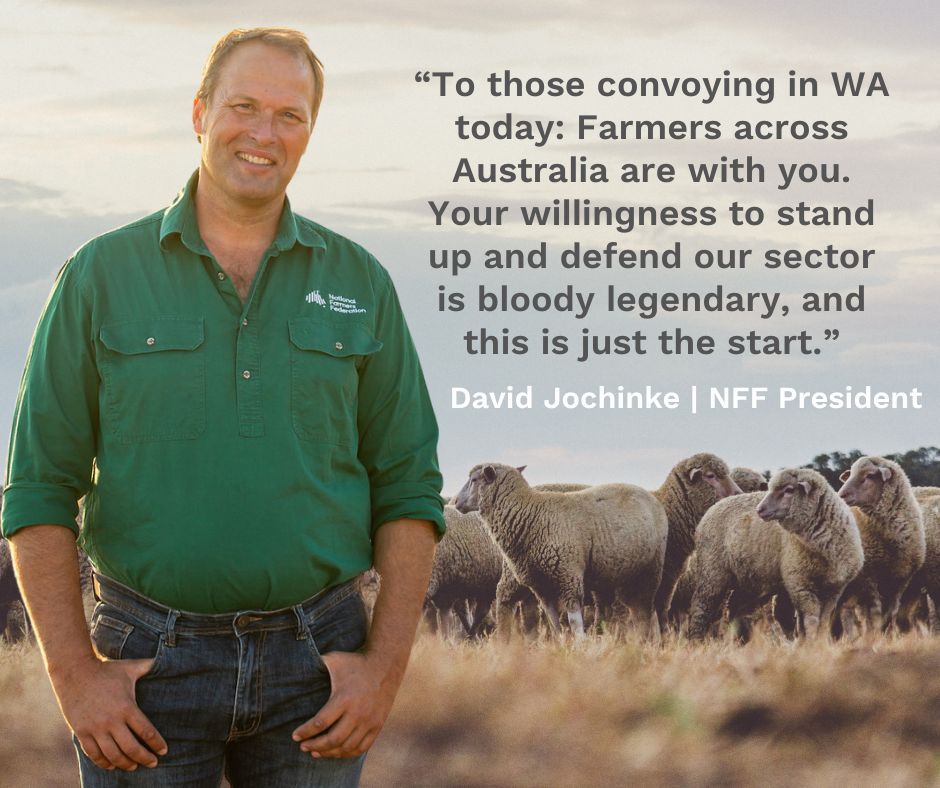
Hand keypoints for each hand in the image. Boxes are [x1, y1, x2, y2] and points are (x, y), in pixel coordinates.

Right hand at [52, 656, 166, 770]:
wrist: (75, 672)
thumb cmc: (107, 670)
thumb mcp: (130, 667)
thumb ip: (149, 667)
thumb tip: (168, 660)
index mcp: (127, 707)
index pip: (146, 732)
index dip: (157, 744)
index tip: (164, 751)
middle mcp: (112, 721)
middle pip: (131, 748)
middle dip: (145, 758)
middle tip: (153, 763)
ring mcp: (95, 728)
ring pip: (113, 755)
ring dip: (125, 764)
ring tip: (134, 766)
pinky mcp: (82, 732)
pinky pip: (93, 754)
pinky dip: (103, 763)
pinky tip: (112, 766)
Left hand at [291, 651, 400, 757]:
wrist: (385, 664)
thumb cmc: (355, 662)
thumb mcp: (334, 660)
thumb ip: (315, 666)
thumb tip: (290, 669)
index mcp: (344, 698)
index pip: (320, 723)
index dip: (304, 732)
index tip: (295, 736)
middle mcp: (358, 713)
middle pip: (332, 739)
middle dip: (314, 746)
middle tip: (303, 746)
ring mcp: (369, 721)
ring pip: (346, 747)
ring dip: (328, 753)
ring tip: (316, 752)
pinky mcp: (377, 725)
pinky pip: (361, 748)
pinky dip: (346, 753)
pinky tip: (335, 752)